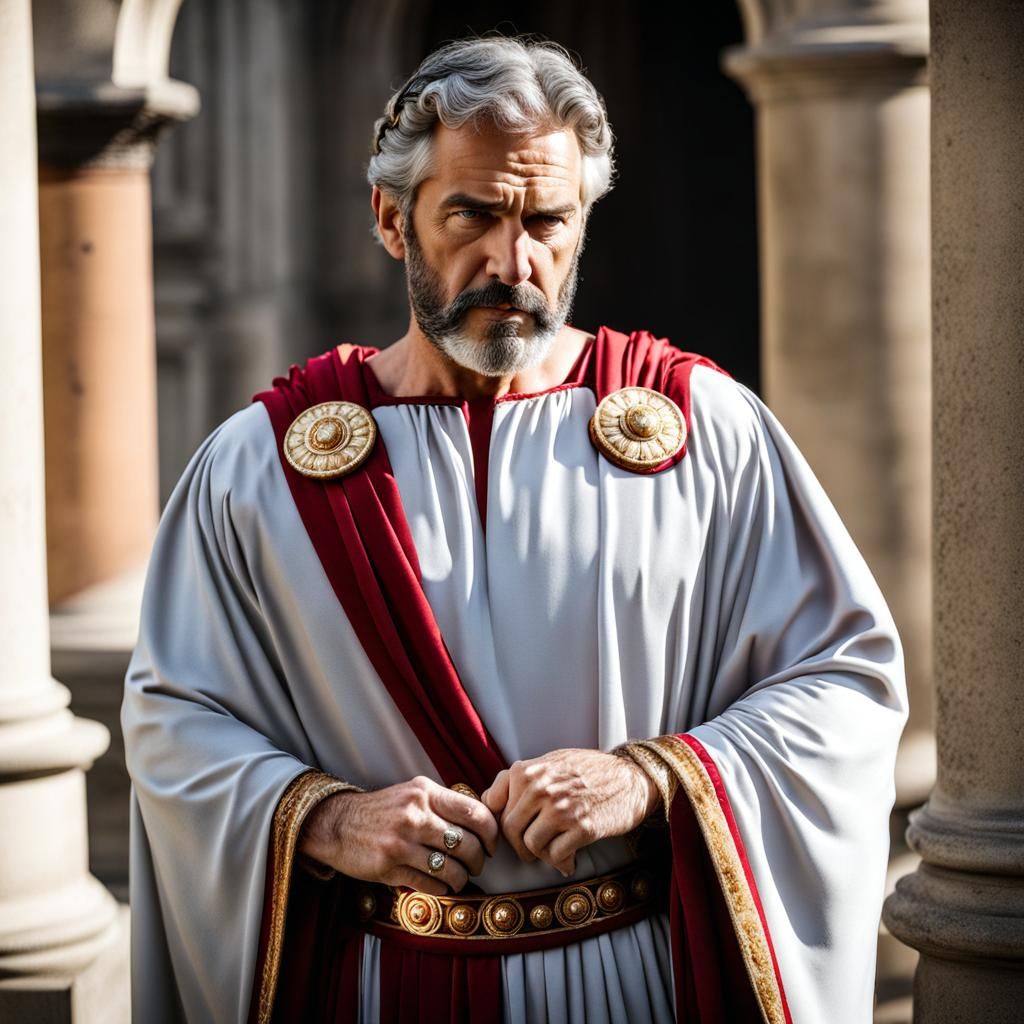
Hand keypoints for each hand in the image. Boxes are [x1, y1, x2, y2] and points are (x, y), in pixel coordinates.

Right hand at [298, 775, 499, 895]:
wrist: (337, 823)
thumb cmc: (383, 810)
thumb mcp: (414, 793)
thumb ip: (444, 804)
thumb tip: (482, 823)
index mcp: (425, 792)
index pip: (475, 814)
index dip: (491, 834)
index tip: (490, 845)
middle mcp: (415, 815)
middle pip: (468, 845)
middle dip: (479, 861)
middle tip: (476, 865)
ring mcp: (401, 843)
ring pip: (452, 869)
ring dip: (461, 879)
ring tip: (458, 878)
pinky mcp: (389, 867)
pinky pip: (430, 884)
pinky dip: (441, 888)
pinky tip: (439, 884)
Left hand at [480, 748, 658, 876]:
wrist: (631, 778)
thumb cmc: (588, 771)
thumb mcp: (550, 762)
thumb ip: (521, 779)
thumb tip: (489, 801)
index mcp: (528, 771)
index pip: (494, 805)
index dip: (500, 822)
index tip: (512, 830)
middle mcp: (541, 788)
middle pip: (510, 829)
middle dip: (519, 844)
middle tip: (533, 849)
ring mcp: (561, 809)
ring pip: (530, 846)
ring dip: (540, 855)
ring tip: (554, 852)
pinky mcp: (582, 828)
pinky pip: (555, 856)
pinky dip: (560, 862)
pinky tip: (570, 859)